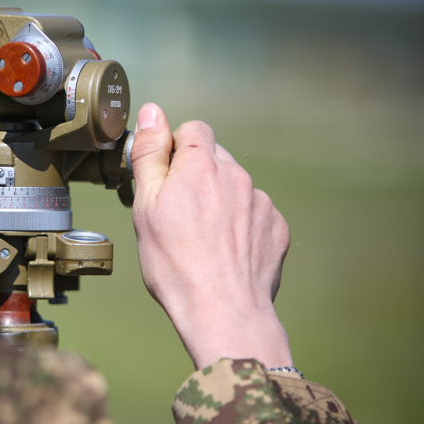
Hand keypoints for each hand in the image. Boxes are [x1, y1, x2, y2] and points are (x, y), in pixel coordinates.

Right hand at [130, 103, 292, 369]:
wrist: (223, 311)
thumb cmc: (176, 263)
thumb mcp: (146, 205)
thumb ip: (149, 153)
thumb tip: (151, 113)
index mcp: (202, 164)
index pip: (193, 130)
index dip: (177, 151)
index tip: (166, 182)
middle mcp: (237, 174)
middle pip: (215, 159)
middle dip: (198, 177)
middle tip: (179, 216)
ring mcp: (261, 201)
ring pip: (236, 188)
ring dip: (221, 202)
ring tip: (203, 240)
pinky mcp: (277, 227)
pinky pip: (255, 215)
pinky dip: (241, 226)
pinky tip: (226, 252)